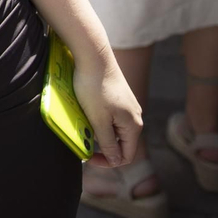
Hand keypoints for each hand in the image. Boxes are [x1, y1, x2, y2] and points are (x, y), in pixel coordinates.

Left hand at [73, 49, 143, 168]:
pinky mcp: (119, 97)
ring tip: (84, 124)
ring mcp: (128, 106)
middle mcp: (135, 116)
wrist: (93, 55)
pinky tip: (87, 112)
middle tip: (83, 140)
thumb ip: (108, 143)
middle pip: (121, 143)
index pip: (126, 156)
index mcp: (133, 126)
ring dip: (99, 132)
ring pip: (114, 129)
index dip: (107, 162)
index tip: (87, 156)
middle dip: (102, 146)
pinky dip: (100, 120)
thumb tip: (115, 160)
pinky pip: (111, 117)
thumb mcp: (98, 120)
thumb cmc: (94, 88)